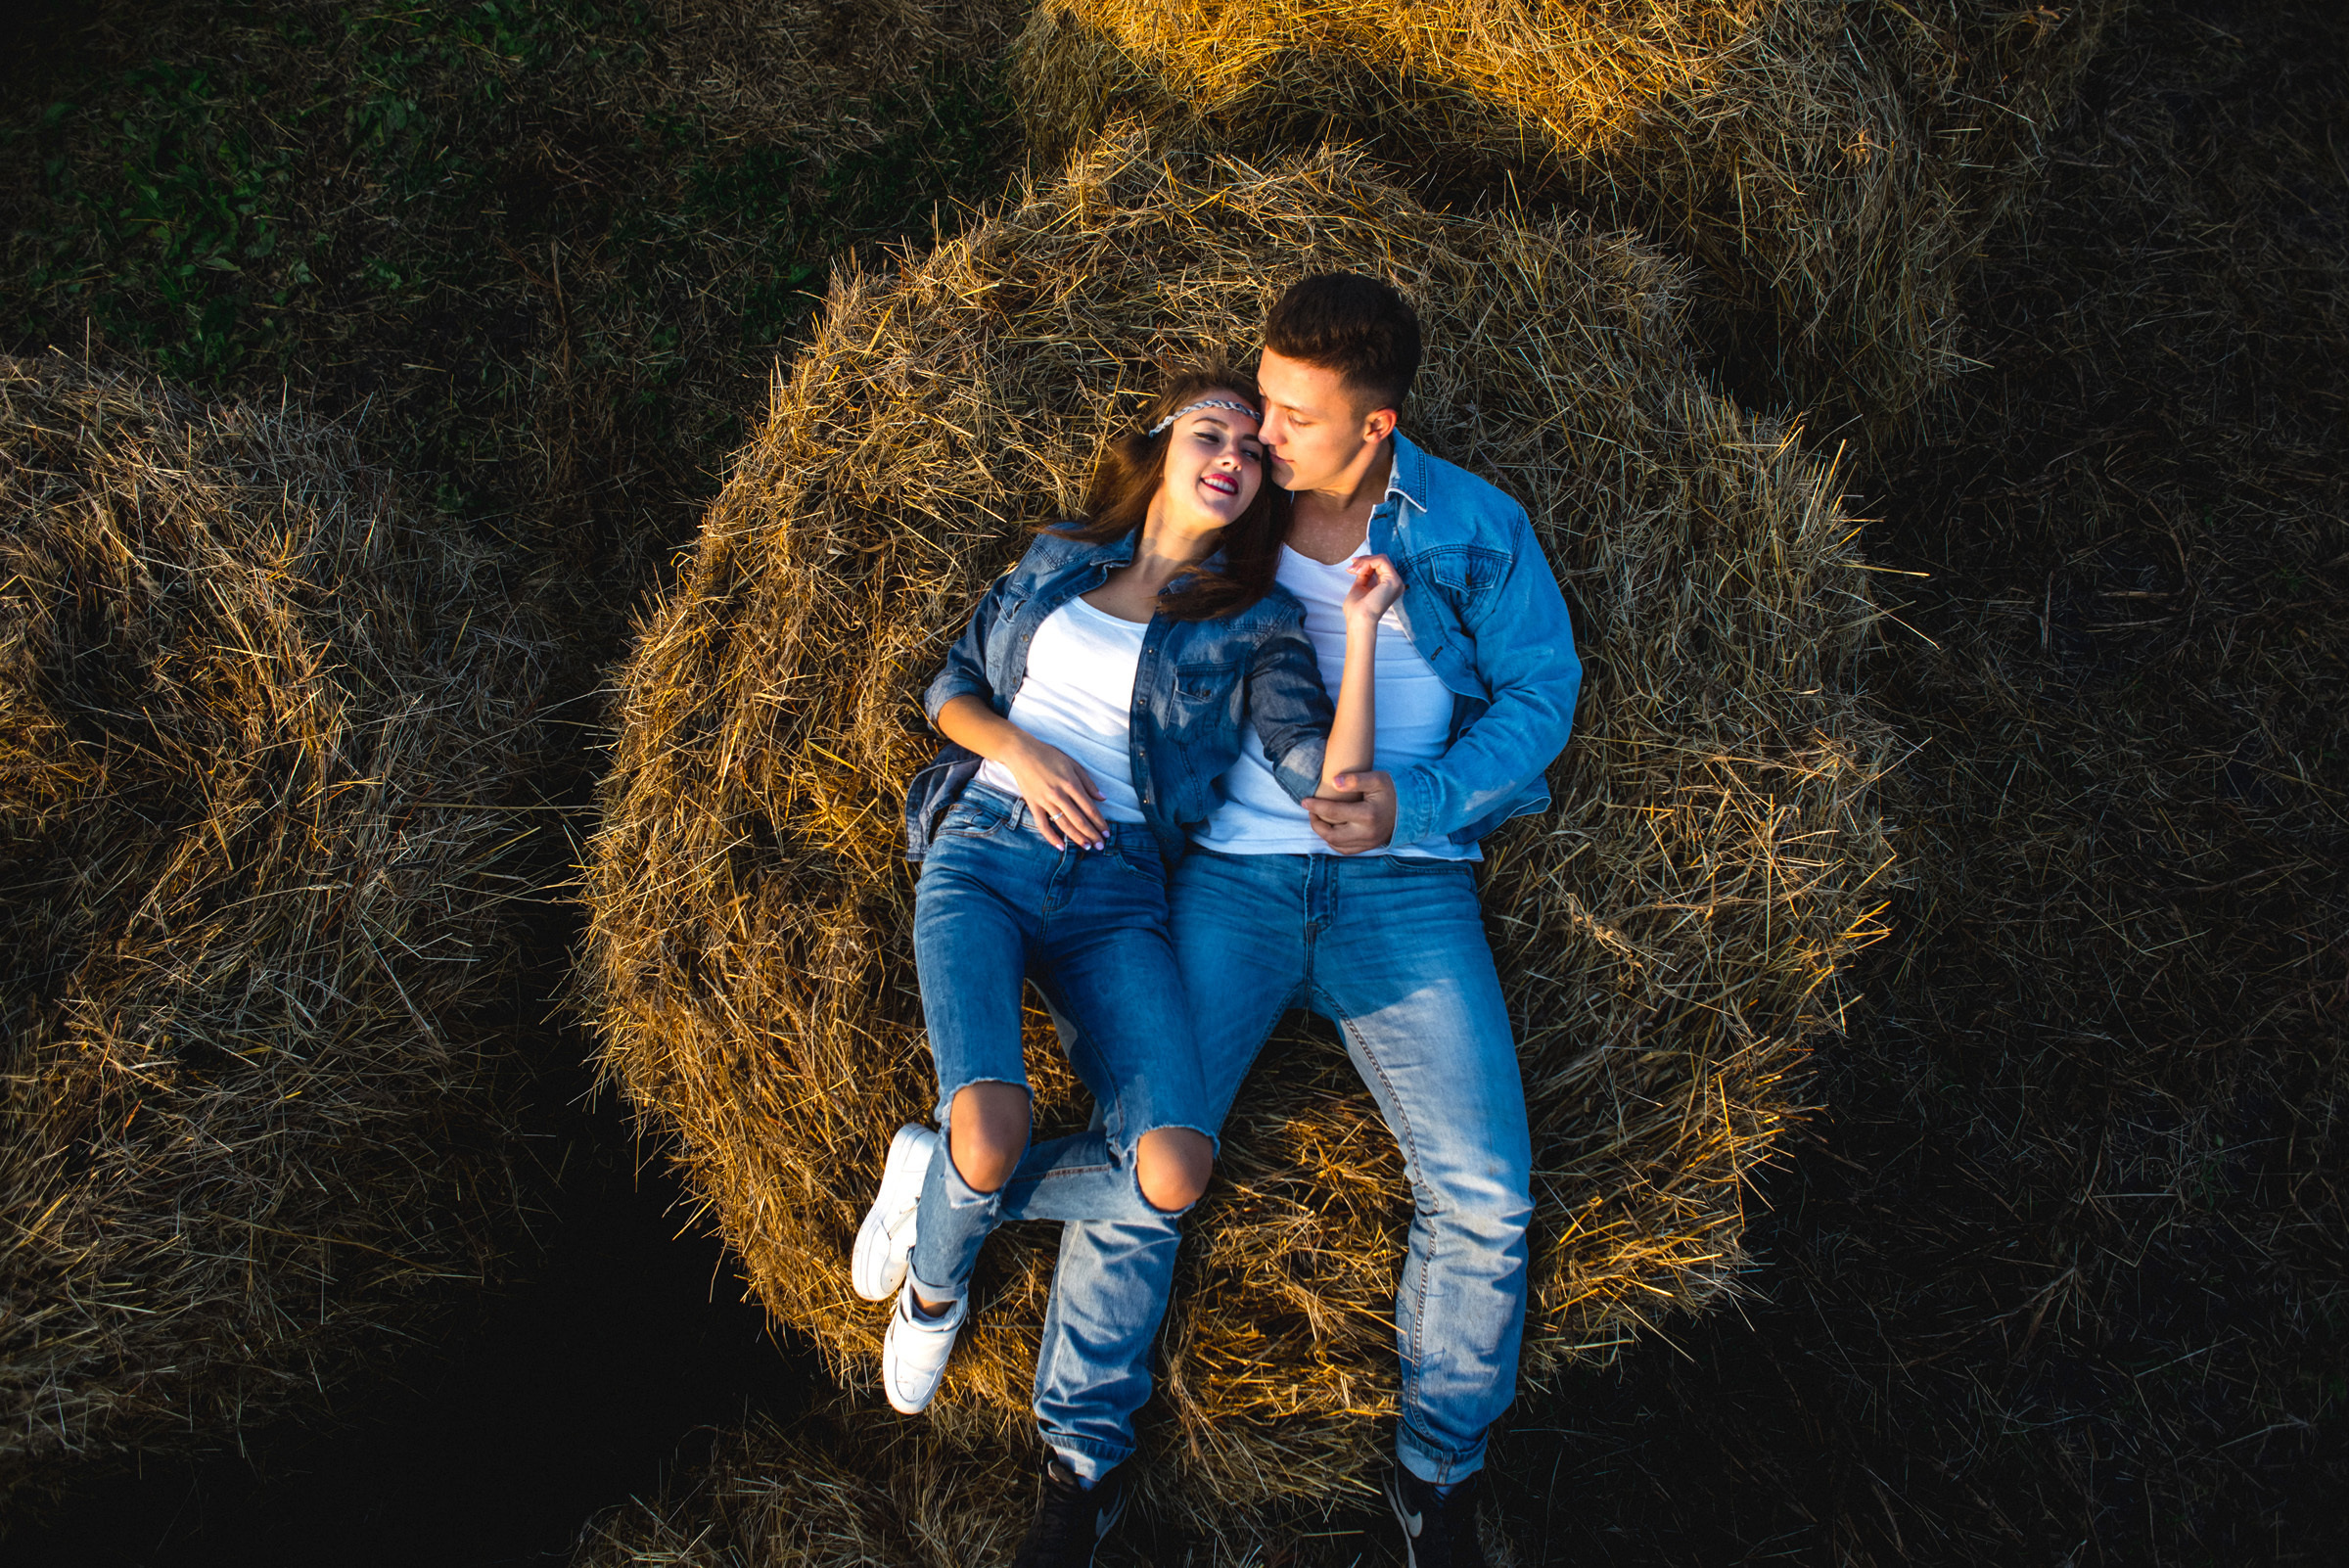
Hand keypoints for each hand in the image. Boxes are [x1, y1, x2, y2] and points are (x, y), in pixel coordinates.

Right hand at [1003, 735, 1108, 849]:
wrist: (1021, 752)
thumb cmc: (1049, 755)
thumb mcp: (1072, 764)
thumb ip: (1088, 782)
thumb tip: (1103, 798)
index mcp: (1071, 783)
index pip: (1089, 808)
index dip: (1099, 822)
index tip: (1107, 832)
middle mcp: (1059, 794)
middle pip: (1079, 819)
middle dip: (1092, 834)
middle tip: (1100, 846)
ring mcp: (1045, 800)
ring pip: (1064, 824)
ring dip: (1076, 838)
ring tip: (1086, 847)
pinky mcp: (1033, 804)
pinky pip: (1042, 825)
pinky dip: (1051, 837)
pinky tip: (1060, 847)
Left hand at [1306, 770, 1396, 853]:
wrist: (1411, 807)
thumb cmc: (1391, 789)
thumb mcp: (1376, 778)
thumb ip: (1355, 779)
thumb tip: (1333, 781)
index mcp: (1368, 815)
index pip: (1333, 813)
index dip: (1316, 807)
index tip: (1304, 800)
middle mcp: (1367, 833)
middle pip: (1331, 835)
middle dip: (1316, 823)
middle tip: (1311, 810)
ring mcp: (1369, 843)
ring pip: (1336, 845)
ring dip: (1323, 833)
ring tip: (1319, 818)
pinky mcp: (1369, 847)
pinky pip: (1345, 850)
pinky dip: (1333, 841)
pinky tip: (1329, 829)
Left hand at [1343, 553, 1403, 622]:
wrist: (1359, 620)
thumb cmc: (1357, 610)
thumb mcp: (1360, 586)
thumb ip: (1364, 574)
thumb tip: (1361, 561)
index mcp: (1389, 586)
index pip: (1380, 565)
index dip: (1365, 562)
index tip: (1352, 566)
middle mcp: (1396, 583)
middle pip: (1382, 560)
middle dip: (1364, 560)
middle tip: (1351, 568)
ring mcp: (1396, 582)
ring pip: (1381, 558)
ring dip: (1364, 561)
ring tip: (1353, 570)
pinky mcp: (1393, 580)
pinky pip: (1381, 561)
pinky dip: (1368, 562)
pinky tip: (1359, 571)